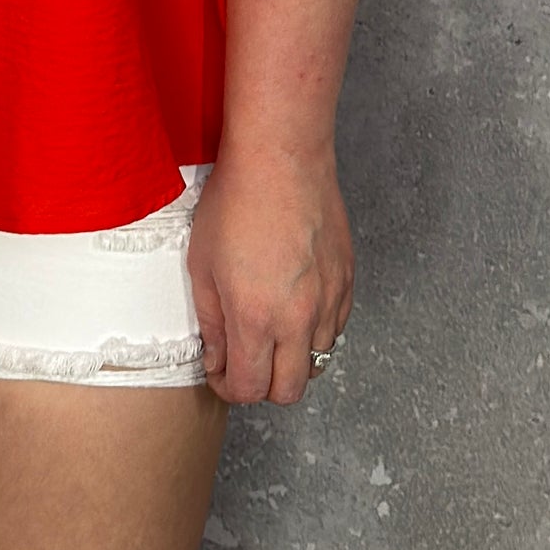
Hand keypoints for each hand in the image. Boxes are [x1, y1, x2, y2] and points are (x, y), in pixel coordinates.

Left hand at [185, 147, 352, 406]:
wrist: (281, 158)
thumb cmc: (236, 202)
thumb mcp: (202, 264)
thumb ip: (211, 322)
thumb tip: (217, 357)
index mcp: (256, 317)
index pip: (250, 388)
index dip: (229, 388)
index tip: (220, 372)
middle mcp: (299, 319)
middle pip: (289, 391)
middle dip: (262, 384)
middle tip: (243, 359)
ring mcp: (329, 301)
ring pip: (316, 362)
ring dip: (291, 358)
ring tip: (268, 329)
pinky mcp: (347, 282)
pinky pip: (335, 329)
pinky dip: (314, 331)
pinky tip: (293, 305)